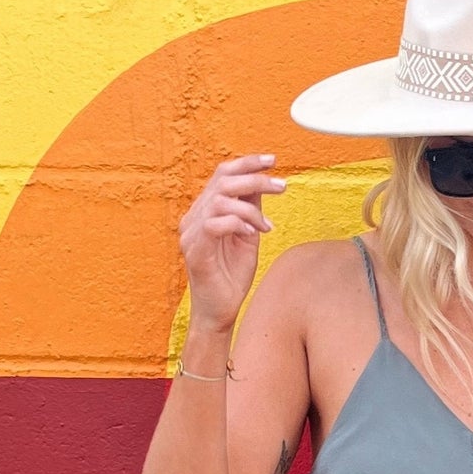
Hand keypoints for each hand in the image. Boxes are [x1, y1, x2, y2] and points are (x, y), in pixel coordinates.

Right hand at [178, 153, 286, 334]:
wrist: (219, 312)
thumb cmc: (232, 277)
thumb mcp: (247, 237)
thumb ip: (250, 211)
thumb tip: (261, 184)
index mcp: (205, 211)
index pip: (222, 175)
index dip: (246, 163)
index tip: (272, 160)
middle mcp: (194, 217)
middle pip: (222, 181)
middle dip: (255, 179)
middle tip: (281, 186)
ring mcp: (191, 233)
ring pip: (219, 200)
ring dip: (250, 208)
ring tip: (267, 226)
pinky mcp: (195, 250)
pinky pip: (213, 224)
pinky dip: (237, 223)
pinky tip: (253, 233)